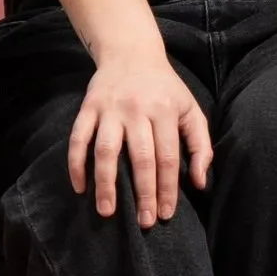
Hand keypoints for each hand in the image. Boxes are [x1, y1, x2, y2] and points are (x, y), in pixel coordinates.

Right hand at [67, 40, 213, 225]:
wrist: (131, 52)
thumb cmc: (165, 88)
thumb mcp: (190, 109)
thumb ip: (200, 145)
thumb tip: (200, 183)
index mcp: (165, 111)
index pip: (168, 158)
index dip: (167, 189)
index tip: (164, 215)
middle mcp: (137, 110)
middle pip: (140, 158)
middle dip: (143, 193)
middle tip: (143, 222)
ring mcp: (110, 109)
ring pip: (106, 151)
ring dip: (106, 183)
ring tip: (107, 211)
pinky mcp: (88, 107)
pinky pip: (78, 139)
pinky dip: (76, 164)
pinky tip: (80, 187)